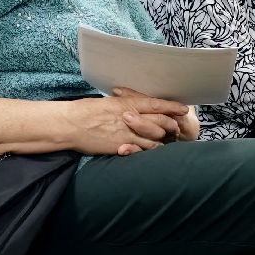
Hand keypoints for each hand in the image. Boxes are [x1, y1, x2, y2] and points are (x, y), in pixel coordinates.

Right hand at [65, 89, 190, 155]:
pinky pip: (142, 150)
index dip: (171, 107)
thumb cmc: (84, 111)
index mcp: (126, 102)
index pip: (155, 104)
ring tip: (168, 141)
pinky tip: (154, 152)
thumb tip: (130, 108)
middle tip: (178, 127)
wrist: (70, 124)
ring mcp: (126, 133)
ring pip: (154, 138)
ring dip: (162, 139)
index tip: (183, 109)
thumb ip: (122, 105)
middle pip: (159, 121)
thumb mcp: (107, 103)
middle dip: (171, 124)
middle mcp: (130, 116)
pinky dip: (150, 151)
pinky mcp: (121, 146)